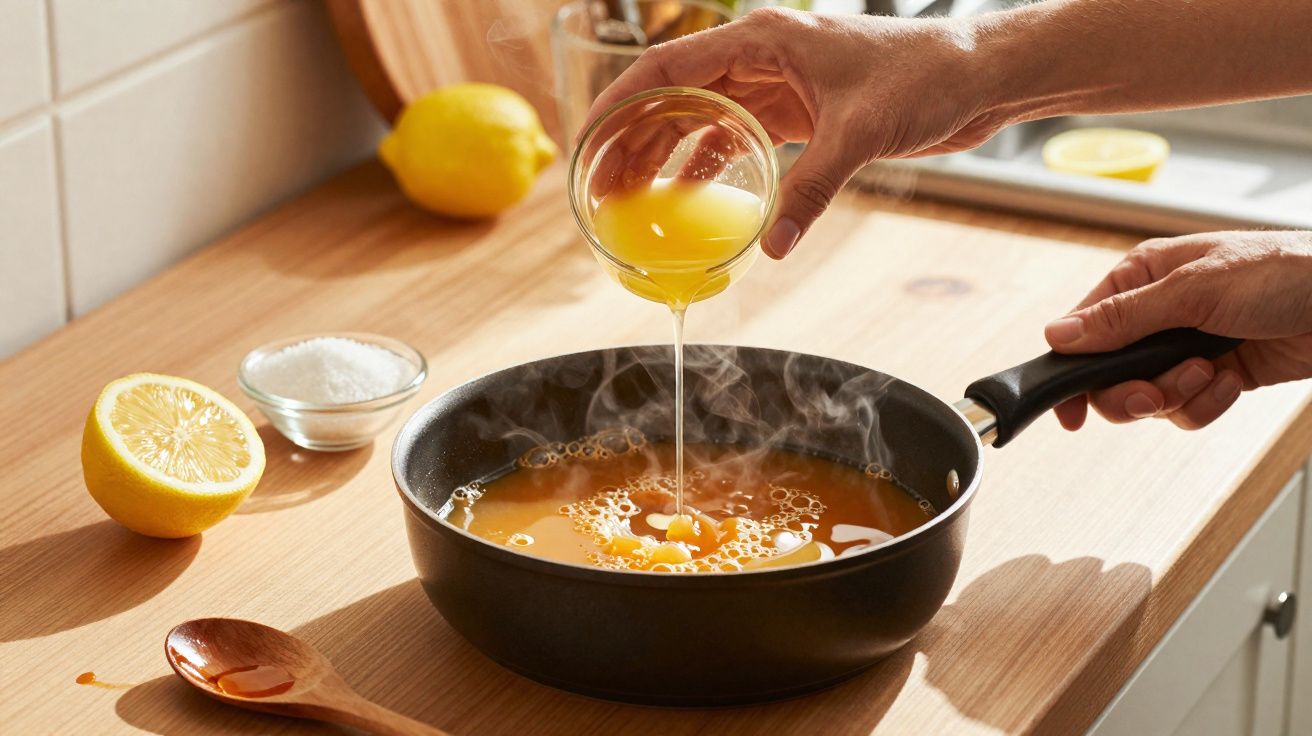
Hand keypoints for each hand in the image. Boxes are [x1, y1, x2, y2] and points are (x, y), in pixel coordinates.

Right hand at [582, 8, 1004, 258]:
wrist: (976, 76)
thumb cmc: (925, 75)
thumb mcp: (860, 131)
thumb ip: (812, 187)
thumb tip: (773, 245)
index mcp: (762, 38)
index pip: (668, 67)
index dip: (620, 103)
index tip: (589, 139)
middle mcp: (760, 58)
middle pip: (675, 97)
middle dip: (634, 140)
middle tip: (602, 186)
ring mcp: (777, 86)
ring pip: (700, 120)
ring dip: (665, 157)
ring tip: (631, 198)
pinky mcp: (797, 114)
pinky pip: (737, 141)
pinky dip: (710, 167)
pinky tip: (687, 198)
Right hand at [1046, 231, 1311, 429]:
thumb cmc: (1288, 273)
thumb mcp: (1193, 291)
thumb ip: (1122, 318)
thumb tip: (1059, 335)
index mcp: (1143, 277)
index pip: (1083, 330)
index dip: (1073, 371)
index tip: (1070, 409)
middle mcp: (1159, 311)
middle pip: (1110, 374)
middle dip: (1134, 390)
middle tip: (1155, 394)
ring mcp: (1187, 345)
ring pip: (1148, 395)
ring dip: (1179, 394)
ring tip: (1211, 372)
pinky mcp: (1217, 373)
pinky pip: (1187, 407)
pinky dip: (1208, 403)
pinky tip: (1232, 381)